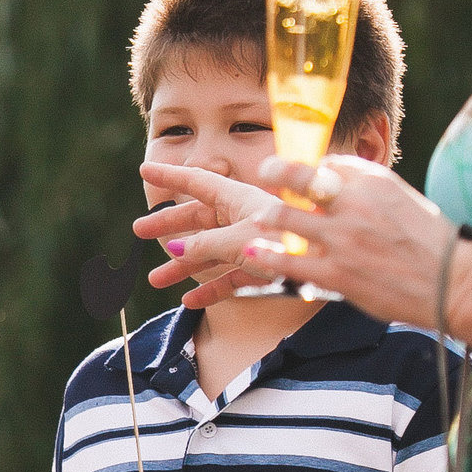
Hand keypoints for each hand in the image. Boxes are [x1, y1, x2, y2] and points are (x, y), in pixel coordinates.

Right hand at [136, 164, 291, 306]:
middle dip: (169, 224)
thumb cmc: (288, 242)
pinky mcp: (261, 269)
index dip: (170, 177)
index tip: (145, 170)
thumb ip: (205, 244)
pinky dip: (210, 288)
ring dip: (182, 266)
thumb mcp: (239, 241)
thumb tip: (176, 248)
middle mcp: (243, 218)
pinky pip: (229, 277)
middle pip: (199, 218)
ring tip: (156, 280)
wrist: (332, 262)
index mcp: (238, 199)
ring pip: (209, 251)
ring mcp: (251, 244)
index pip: (197, 183)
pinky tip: (191, 301)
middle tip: (139, 230)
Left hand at [236, 154, 463, 327]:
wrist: (452, 283)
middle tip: (265, 174)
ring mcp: (343, 239)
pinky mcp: (336, 273)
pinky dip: (266, 255)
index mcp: (375, 182)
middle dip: (277, 173)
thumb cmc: (429, 243)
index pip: (328, 163)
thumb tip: (334, 177)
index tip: (296, 173)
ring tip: (259, 218)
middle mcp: (355, 204)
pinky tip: (253, 252)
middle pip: (300, 179)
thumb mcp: (401, 200)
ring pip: (286, 218)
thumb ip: (367, 189)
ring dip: (268, 216)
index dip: (308, 168)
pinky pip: (289, 261)